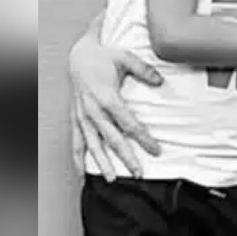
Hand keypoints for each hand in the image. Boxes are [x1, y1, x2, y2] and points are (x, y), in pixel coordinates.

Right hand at [68, 33, 164, 180]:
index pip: (129, 124)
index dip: (143, 139)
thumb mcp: (126, 57)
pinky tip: (82, 172)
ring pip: (93, 145)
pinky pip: (75, 142)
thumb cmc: (103, 57)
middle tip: (138, 173)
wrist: (78, 56)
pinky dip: (78, 158)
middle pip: (113, 139)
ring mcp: (82, 117)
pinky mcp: (76, 119)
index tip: (156, 150)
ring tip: (112, 179)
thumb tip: (160, 81)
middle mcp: (93, 110)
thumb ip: (144, 69)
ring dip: (102, 163)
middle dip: (126, 158)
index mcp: (107, 97)